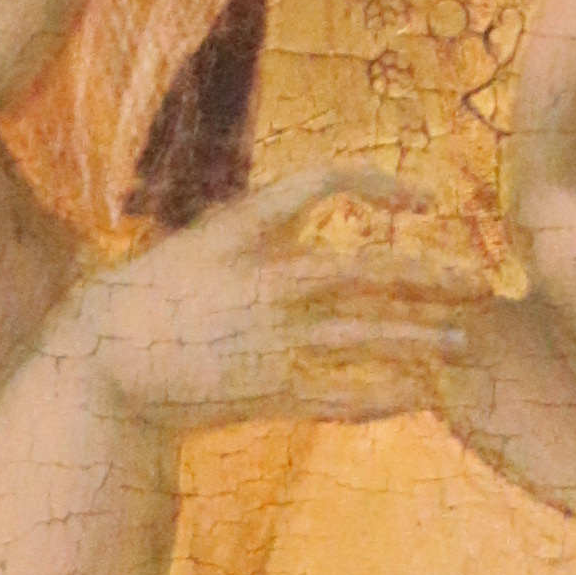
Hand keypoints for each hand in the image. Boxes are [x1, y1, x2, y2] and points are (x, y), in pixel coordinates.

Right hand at [70, 166, 490, 443]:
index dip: (381, 182)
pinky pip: (344, 393)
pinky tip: (419, 395)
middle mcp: (265, 278)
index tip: (423, 198)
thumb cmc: (139, 305)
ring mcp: (270, 337)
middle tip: (478, 280)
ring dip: (423, 337)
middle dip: (432, 272)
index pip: (325, 179)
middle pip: (370, 268)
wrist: (97, 369)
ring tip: (462, 340)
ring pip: (368, 333)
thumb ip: (250, 238)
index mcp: (242, 228)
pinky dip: (386, 394)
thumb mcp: (192, 249)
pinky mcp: (267, 391)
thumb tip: (296, 225)